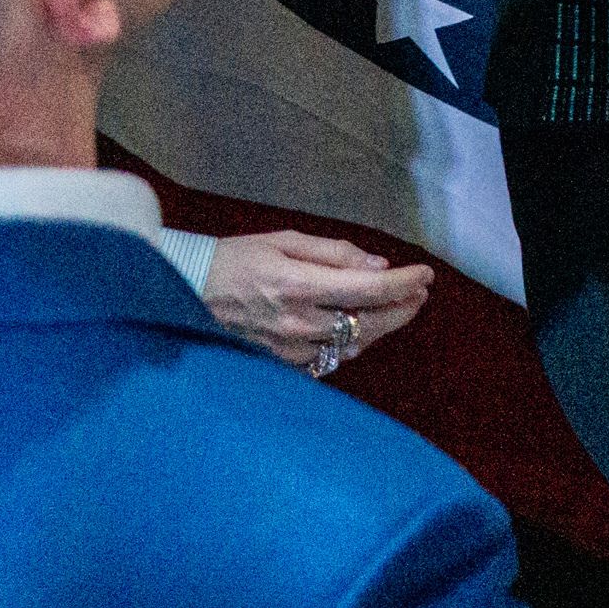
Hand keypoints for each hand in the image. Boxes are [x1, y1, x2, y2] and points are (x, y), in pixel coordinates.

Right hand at [203, 224, 436, 374]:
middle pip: (369, 324)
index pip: (370, 291)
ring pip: (352, 346)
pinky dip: (349, 345)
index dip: (404, 284)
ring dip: (380, 327)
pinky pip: (327, 360)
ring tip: (398, 308)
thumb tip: (378, 267)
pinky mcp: (279, 367)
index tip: (425, 274)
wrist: (182, 292)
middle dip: (402, 308)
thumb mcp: (284, 240)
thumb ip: (334, 254)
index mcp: (300, 286)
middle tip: (420, 293)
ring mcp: (289, 351)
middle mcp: (298, 324)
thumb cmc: (233, 259)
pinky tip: (359, 331)